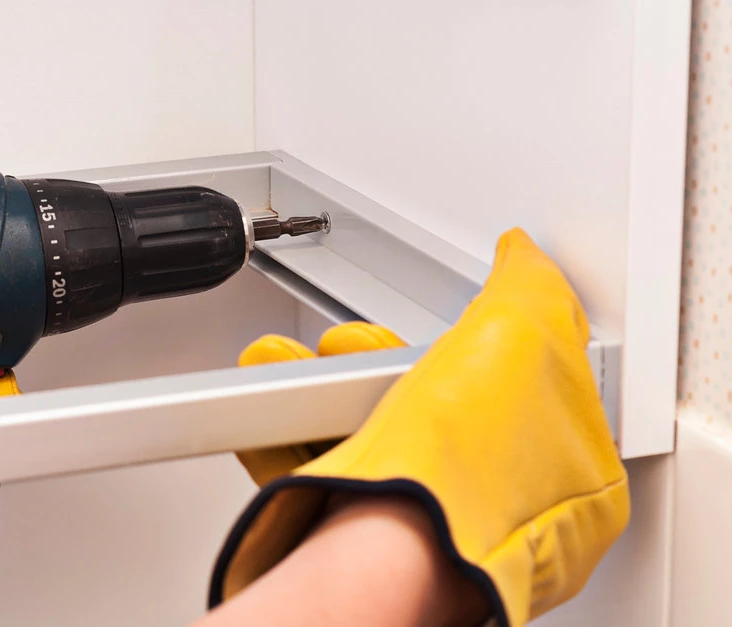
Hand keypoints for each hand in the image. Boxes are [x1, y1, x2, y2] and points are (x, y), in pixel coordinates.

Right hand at [212, 228, 629, 626]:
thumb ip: (530, 286)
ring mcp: (428, 515)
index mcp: (566, 468)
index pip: (532, 384)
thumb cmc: (471, 475)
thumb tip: (523, 253)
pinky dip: (283, 427)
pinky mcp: (359, 532)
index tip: (454, 320)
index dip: (486, 339)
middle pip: (435, 402)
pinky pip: (314, 463)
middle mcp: (497, 498)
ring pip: (367, 430)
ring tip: (294, 364)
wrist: (393, 551)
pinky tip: (269, 402)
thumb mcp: (524, 338)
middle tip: (354, 347)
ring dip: (317, 386)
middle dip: (376, 358)